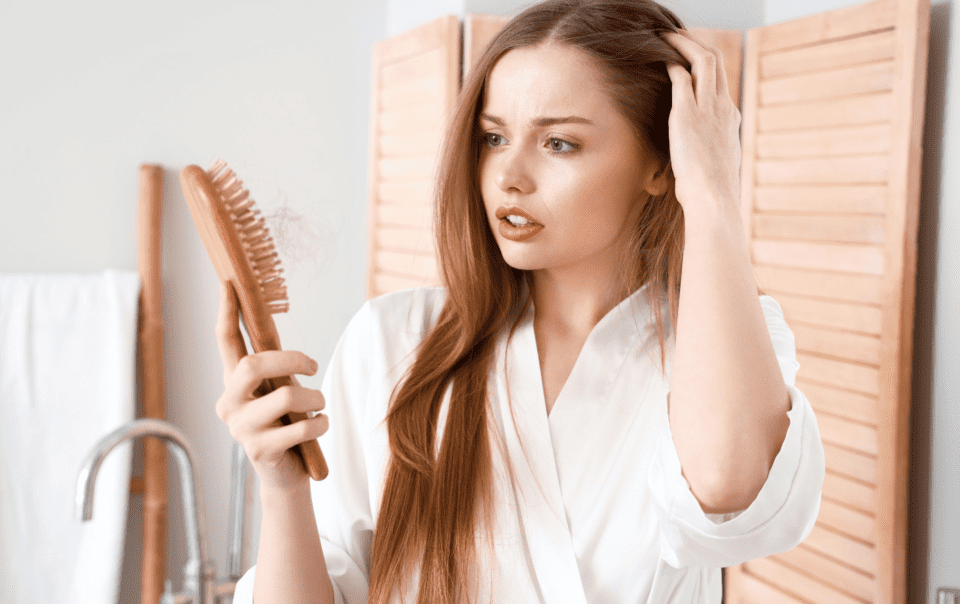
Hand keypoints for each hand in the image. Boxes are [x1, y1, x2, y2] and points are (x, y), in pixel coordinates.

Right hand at [214, 281, 329, 493]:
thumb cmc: (285, 426)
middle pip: (253, 365)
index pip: (225, 341)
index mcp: (232, 383)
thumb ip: (276, 371)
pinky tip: (320, 427)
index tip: (229, 282)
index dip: (227, 312)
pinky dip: (320, 424)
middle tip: (313, 366)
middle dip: (292, 359)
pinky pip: (300, 428)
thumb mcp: (279, 392)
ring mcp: (241, 429)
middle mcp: (229, 403)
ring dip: (315, 399)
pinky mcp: (259, 451)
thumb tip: (285, 341)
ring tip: (320, 406)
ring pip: (285, 397)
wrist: (285, 475)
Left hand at [662, 30, 741, 218]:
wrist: (713, 198)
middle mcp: (722, 108)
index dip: (706, 68)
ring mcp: (707, 108)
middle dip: (697, 45)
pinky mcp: (687, 113)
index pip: (720, 83)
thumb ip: (706, 157)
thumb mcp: (714, 168)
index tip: (691, 61)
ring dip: (685, 44)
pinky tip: (660, 58)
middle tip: (679, 38)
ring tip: (668, 37)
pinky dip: (672, 63)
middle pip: (716, 62)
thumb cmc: (710, 192)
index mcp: (730, 119)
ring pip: (703, 60)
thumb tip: (692, 166)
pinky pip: (681, 77)